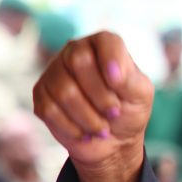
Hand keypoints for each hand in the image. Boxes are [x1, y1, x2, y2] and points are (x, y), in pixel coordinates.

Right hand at [32, 31, 153, 169]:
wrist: (113, 140)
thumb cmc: (129, 110)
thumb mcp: (140, 95)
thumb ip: (129, 79)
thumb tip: (113, 72)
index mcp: (103, 45)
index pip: (105, 41)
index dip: (112, 61)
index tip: (119, 85)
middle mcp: (75, 51)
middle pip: (78, 61)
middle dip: (100, 95)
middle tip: (114, 112)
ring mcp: (54, 72)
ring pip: (64, 90)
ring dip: (88, 117)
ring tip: (102, 128)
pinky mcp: (41, 94)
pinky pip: (50, 110)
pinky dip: (72, 127)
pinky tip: (85, 133)